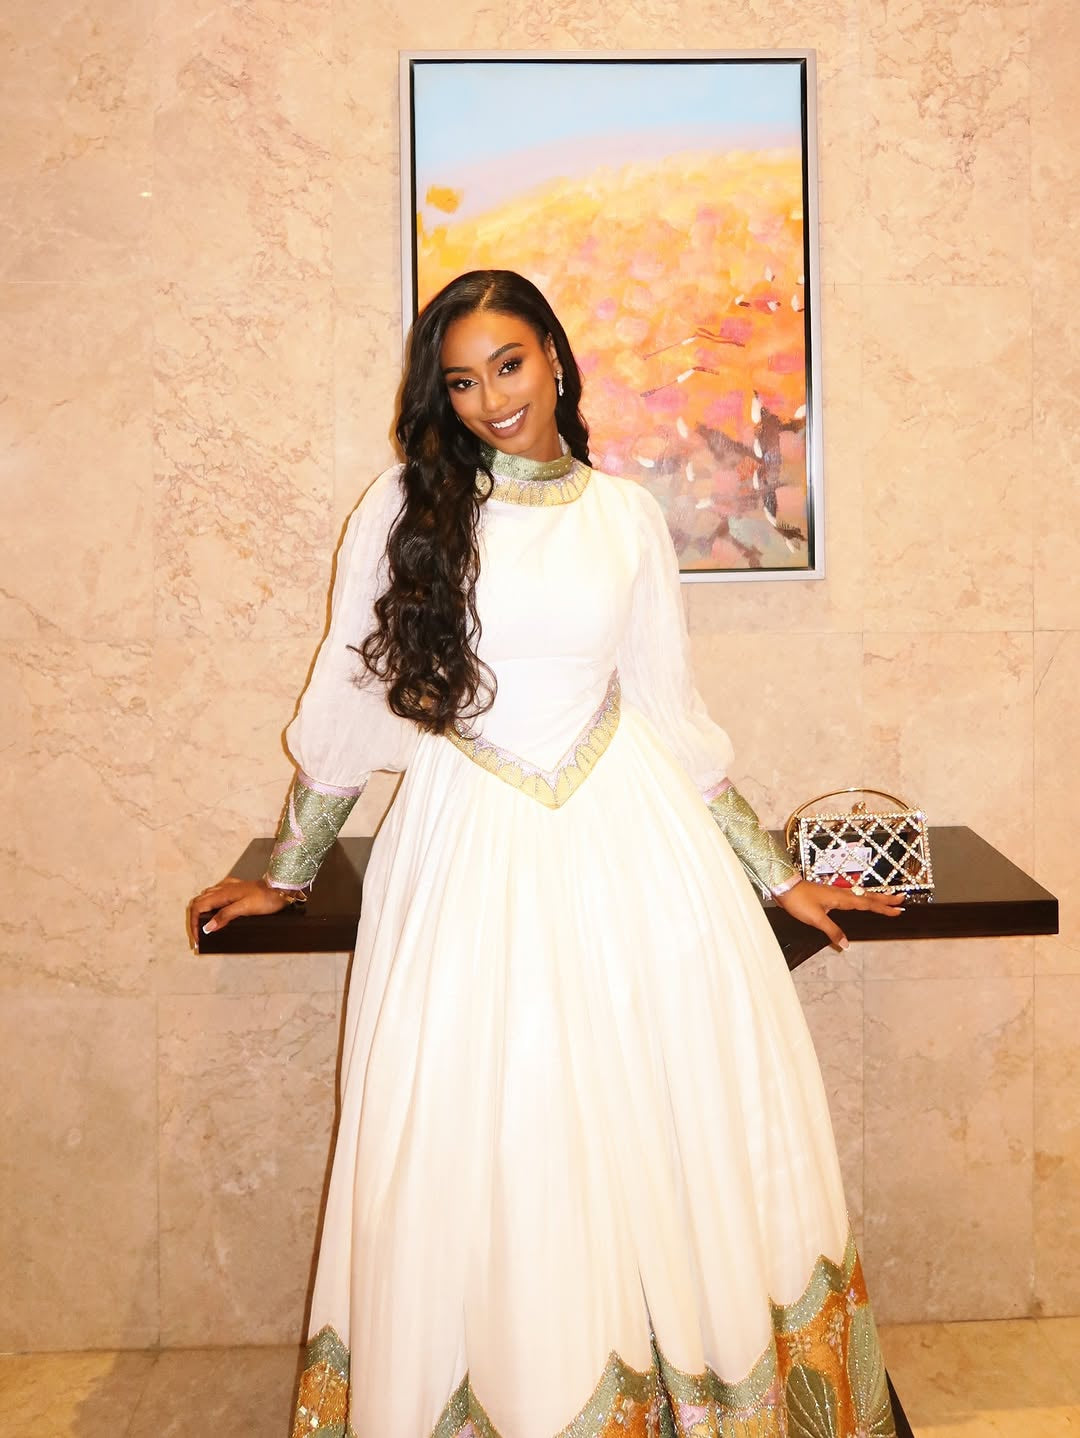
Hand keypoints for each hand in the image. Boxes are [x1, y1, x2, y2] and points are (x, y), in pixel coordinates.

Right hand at [188, 877, 291, 948]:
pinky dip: (209, 906)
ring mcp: (228, 887)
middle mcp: (222, 888)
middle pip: (198, 903)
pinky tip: (214, 912)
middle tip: (197, 937)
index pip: (197, 908)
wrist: (280, 889)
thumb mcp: (245, 909)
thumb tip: (207, 927)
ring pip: (205, 898)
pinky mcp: (234, 888)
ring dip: (200, 913)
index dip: (194, 924)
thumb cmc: (266, 898)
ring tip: (202, 927)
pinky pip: (214, 895)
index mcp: (222, 894)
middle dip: (194, 920)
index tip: (197, 939)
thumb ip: (225, 916)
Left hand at [774, 880, 904, 950]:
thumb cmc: (799, 901)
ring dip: (876, 897)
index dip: (883, 908)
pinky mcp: (830, 894)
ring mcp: (836, 893)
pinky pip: (852, 896)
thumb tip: (846, 945)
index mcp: (842, 899)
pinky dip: (862, 898)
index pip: (867, 904)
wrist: (785, 887)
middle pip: (868, 896)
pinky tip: (861, 900)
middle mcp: (842, 894)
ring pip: (861, 895)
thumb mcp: (816, 919)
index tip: (898, 910)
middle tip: (901, 899)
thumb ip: (832, 931)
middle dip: (885, 899)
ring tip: (888, 898)